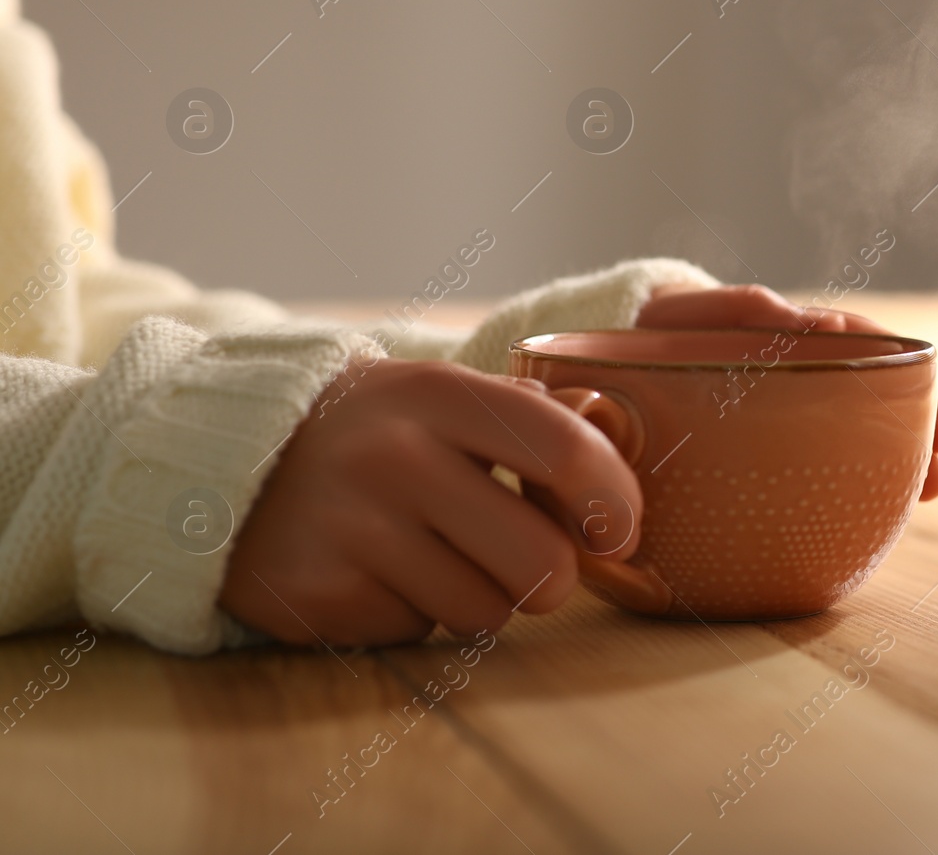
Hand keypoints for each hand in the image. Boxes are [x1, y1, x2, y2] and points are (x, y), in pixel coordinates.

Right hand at [219, 359, 640, 645]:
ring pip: (486, 614)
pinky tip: (378, 571)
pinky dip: (414, 613)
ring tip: (433, 553)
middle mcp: (396, 459)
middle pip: (543, 565)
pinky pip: (419, 633)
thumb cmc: (375, 429)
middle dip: (552, 578)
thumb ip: (531, 427)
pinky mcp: (319, 598)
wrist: (227, 458)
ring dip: (479, 597)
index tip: (619, 529)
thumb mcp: (442, 396)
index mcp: (440, 393)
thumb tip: (621, 492)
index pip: (567, 452)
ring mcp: (352, 532)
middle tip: (529, 561)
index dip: (615, 502)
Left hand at [636, 284, 937, 499]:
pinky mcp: (754, 450)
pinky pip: (810, 464)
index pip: (857, 348)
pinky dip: (847, 481)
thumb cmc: (652, 336)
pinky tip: (877, 509)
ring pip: (846, 434)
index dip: (902, 376)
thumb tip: (820, 325)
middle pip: (865, 396)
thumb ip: (747, 311)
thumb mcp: (692, 315)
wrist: (604, 372)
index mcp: (781, 336)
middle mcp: (789, 376)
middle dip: (913, 424)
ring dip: (894, 457)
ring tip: (936, 485)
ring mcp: (775, 415)